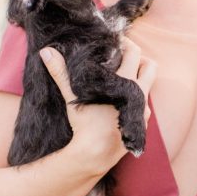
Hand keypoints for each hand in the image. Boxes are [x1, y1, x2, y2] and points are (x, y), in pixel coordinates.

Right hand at [40, 39, 156, 170]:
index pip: (134, 52)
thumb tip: (46, 51)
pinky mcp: (142, 123)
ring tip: (123, 75)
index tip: (116, 41)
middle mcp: (139, 94)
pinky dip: (136, 96)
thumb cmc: (85, 124)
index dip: (126, 43)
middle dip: (138, 58)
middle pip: (150, 65)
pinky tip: (121, 99)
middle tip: (122, 56)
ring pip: (149, 85)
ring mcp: (143, 109)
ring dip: (140, 77)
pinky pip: (144, 103)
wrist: (95, 154)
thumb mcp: (73, 96)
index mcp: (125, 82)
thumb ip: (61, 72)